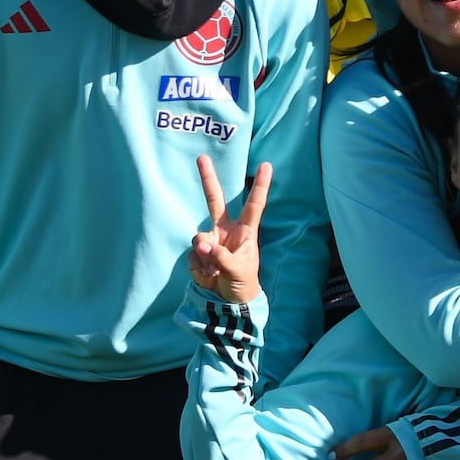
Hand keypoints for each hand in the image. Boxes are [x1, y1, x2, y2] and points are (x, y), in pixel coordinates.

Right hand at [186, 155, 275, 307]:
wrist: (229, 302)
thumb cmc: (243, 282)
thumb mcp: (239, 270)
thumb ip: (221, 257)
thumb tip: (202, 244)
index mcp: (245, 231)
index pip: (254, 205)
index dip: (260, 186)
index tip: (267, 165)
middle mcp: (226, 230)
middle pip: (215, 200)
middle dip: (208, 179)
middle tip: (201, 157)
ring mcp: (210, 240)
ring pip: (200, 238)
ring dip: (204, 255)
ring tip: (214, 271)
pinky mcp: (198, 253)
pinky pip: (193, 255)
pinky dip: (199, 267)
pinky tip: (208, 275)